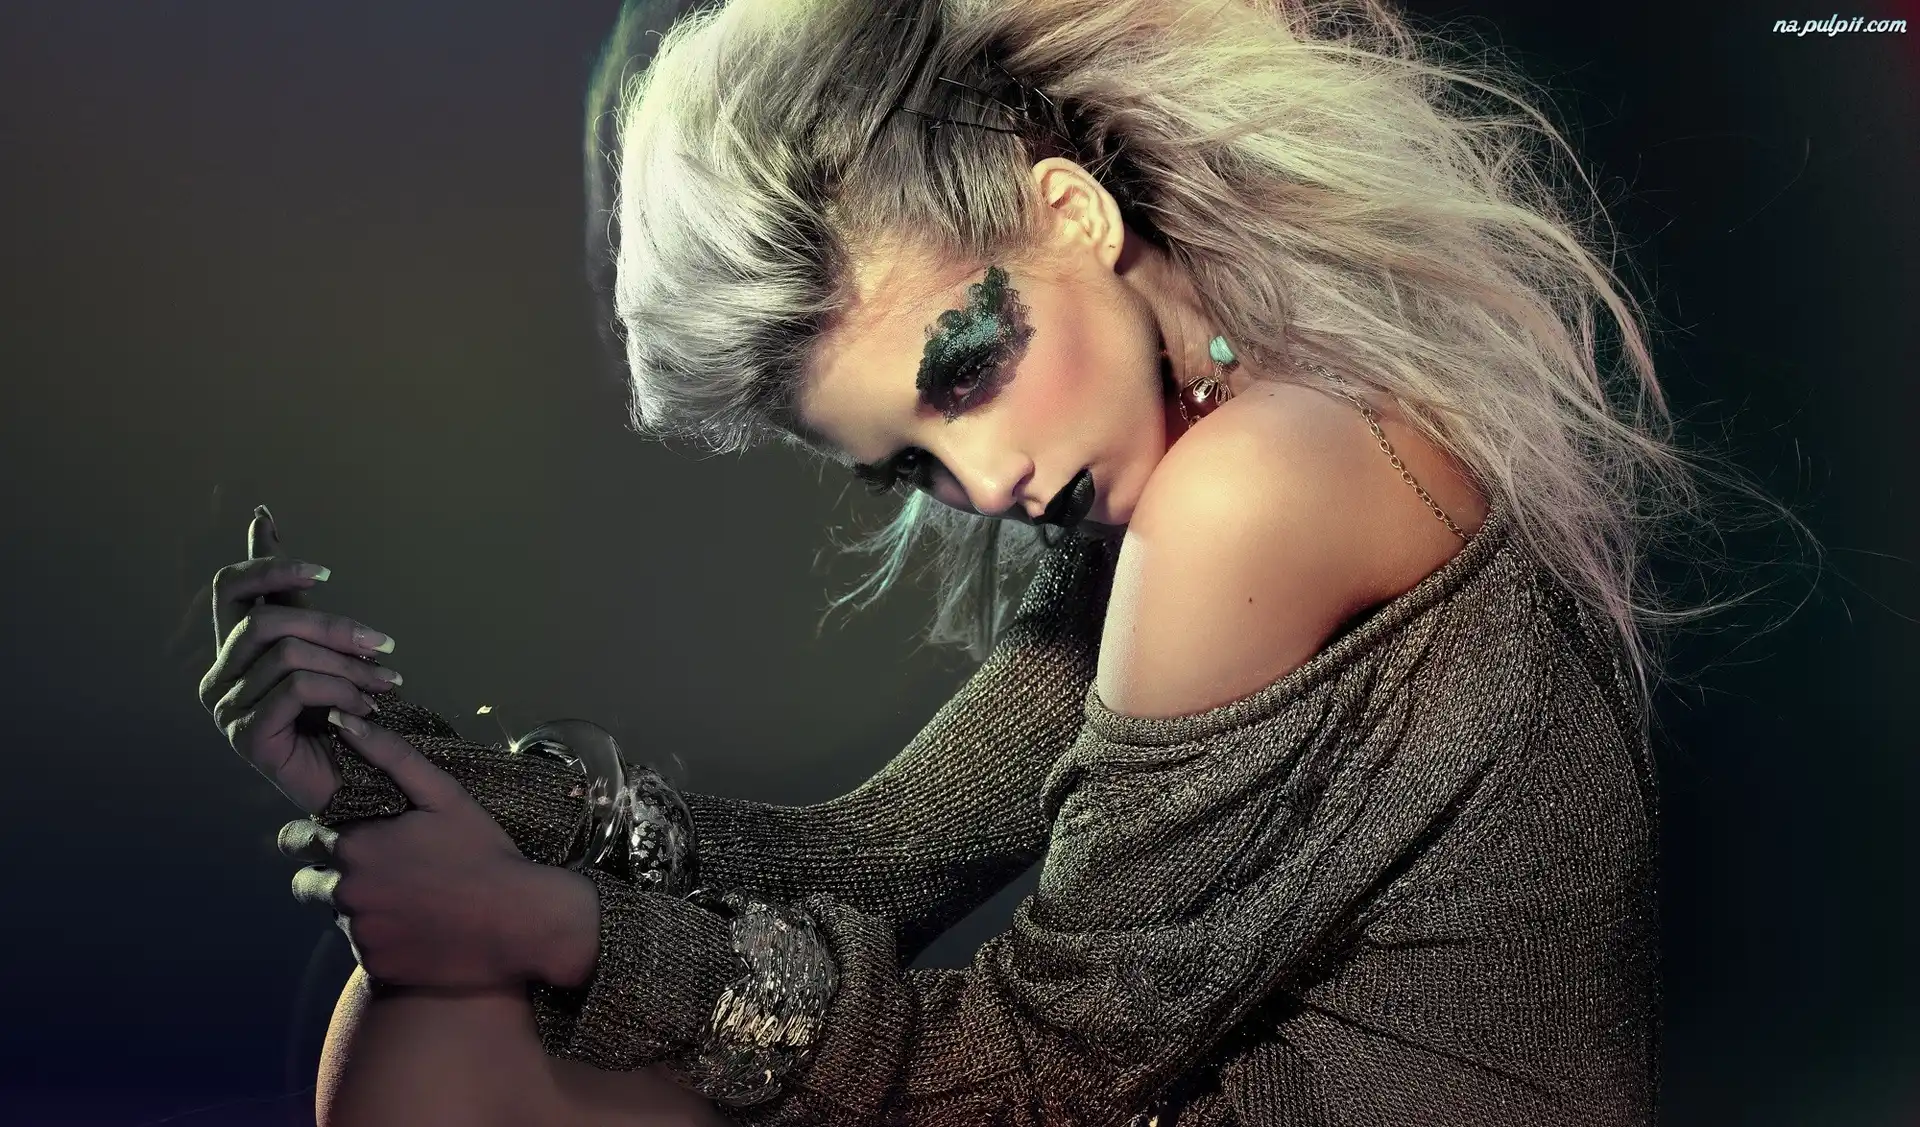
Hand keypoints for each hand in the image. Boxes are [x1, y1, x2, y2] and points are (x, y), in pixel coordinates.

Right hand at [197, 506, 402, 811]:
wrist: (355, 785)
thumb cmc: (337, 712)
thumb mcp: (318, 641)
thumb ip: (291, 590)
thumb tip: (262, 518)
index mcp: (232, 652)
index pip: (229, 588)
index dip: (271, 566)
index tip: (325, 573)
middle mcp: (218, 678)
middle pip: (267, 620)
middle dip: (335, 627)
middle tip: (385, 646)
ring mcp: (226, 710)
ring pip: (287, 655)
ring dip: (351, 667)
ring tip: (387, 685)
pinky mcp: (245, 738)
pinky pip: (296, 690)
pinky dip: (342, 693)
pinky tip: (367, 710)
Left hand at [280, 709, 602, 989]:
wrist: (522, 921)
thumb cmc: (485, 851)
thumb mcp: (444, 796)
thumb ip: (391, 757)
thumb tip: (344, 722)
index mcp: (354, 845)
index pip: (299, 839)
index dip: (322, 836)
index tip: (355, 838)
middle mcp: (345, 892)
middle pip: (306, 882)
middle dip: (329, 874)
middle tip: (380, 872)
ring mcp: (359, 933)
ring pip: (335, 917)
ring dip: (357, 908)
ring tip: (406, 900)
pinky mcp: (375, 966)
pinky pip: (362, 949)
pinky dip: (381, 940)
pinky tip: (418, 928)